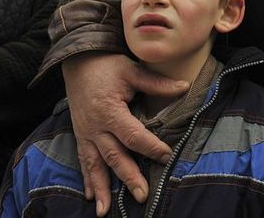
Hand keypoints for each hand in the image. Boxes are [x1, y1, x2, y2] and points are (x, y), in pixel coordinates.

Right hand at [62, 52, 188, 216]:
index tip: (167, 155)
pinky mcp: (80, 135)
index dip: (151, 147)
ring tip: (105, 211)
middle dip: (128, 177)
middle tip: (142, 195)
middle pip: (114, 156)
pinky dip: (87, 179)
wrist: (78, 60)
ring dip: (102, 188)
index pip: (133, 135)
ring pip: (95, 165)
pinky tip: (91, 196)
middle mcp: (95, 127)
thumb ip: (157, 83)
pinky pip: (83, 160)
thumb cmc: (107, 65)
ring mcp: (86, 133)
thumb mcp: (132, 70)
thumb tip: (185, 87)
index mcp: (110, 111)